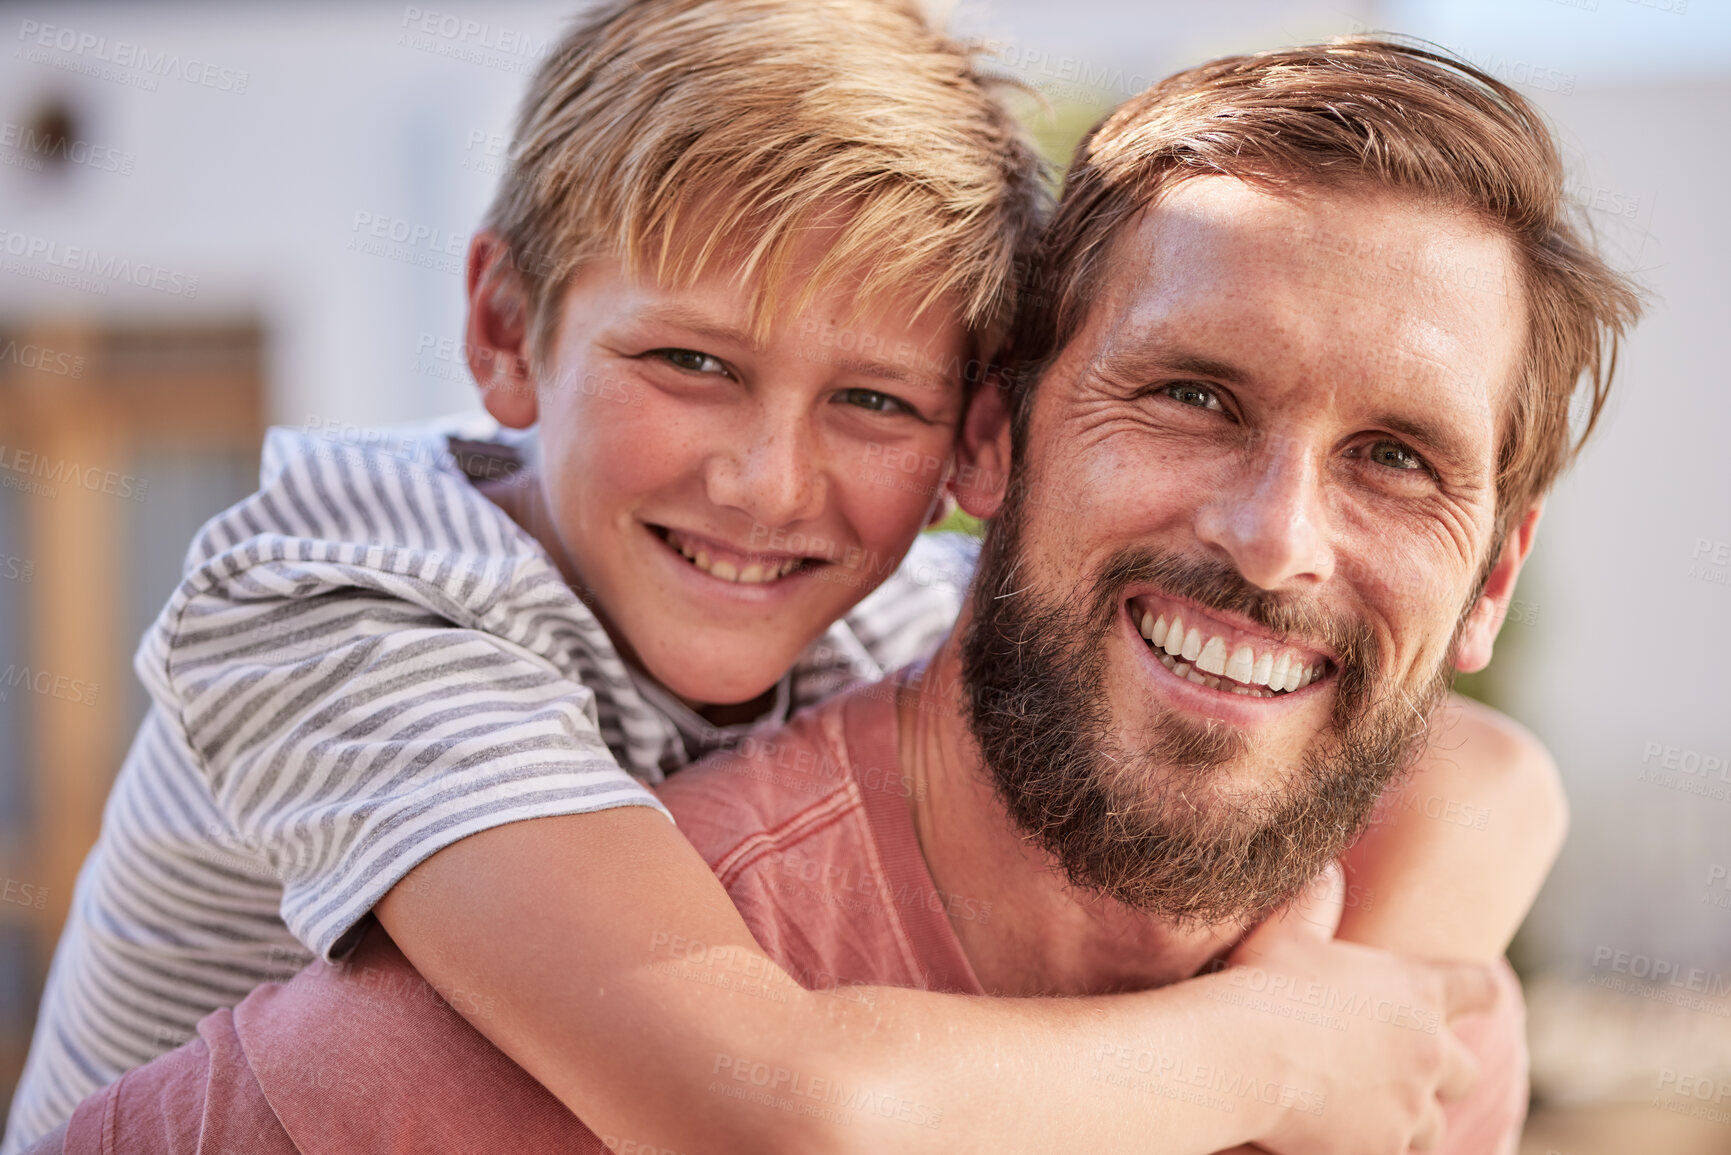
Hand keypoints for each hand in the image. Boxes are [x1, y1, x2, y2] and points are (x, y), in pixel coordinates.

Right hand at [1227, 867, 1498, 1154]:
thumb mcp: (1289, 933)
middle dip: (1439, 1073)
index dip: (1478, 995)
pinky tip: (1341, 1137)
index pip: (1481, 989)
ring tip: (1367, 1112)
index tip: (1475, 1000)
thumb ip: (1316, 902)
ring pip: (1431, 1125)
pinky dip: (1374, 1147)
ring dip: (1407, 1119)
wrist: (1243, 1058)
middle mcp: (1428, 1052)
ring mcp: (1410, 1107)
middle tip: (1404, 1070)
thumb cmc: (1264, 987)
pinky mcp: (1383, 1150)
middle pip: (1464, 1071)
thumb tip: (1324, 868)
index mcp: (1418, 992)